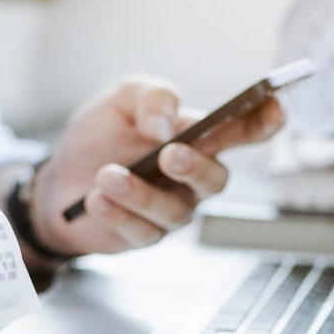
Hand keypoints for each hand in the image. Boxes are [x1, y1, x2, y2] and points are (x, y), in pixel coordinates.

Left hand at [31, 77, 283, 255]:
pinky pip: (142, 232)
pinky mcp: (144, 236)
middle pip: (217, 180)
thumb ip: (152, 98)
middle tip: (169, 155)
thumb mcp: (121, 99)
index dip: (264, 121)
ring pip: (175, 211)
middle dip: (196, 167)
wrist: (59, 176)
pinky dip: (118, 214)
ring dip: (139, 193)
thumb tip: (166, 125)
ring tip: (106, 175)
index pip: (241, 130)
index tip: (275, 107)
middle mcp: (192, 178)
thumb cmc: (100, 136)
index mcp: (197, 138)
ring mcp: (171, 209)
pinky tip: (96, 199)